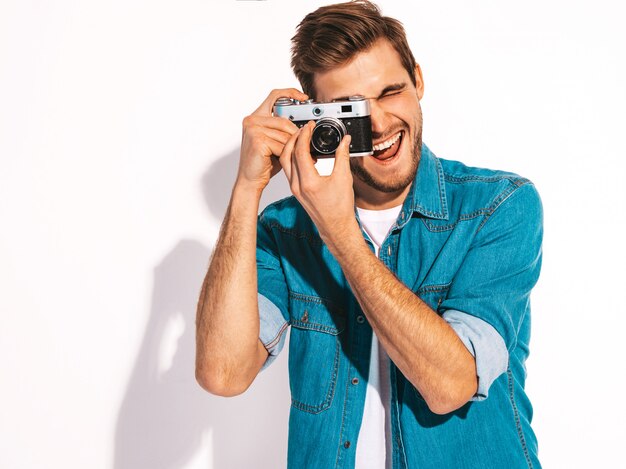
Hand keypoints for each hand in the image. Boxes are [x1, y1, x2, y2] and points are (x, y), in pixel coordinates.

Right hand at [236, 88, 308, 192]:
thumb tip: (308, 125)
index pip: (274, 96)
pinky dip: (286, 154)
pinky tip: (284, 160)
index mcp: (256, 117)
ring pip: (285, 134)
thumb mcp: (277, 142)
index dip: (290, 93)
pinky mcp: (257, 140)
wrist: (250, 180)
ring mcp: (253, 129)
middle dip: (297, 134)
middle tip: (306, 143)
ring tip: (296, 155)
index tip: (304, 97)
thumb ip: (286, 131)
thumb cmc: (264, 162)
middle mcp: (252, 120)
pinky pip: (281, 145)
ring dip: (293, 146)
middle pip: (285, 120)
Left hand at [279, 121, 360, 250]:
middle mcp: (297, 186)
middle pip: (287, 154)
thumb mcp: (344, 178)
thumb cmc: (340, 209)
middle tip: (303, 129)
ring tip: (302, 138)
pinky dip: (293, 157)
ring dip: (291, 147)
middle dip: (294, 137)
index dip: (304, 135)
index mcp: (308, 182)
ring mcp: (294, 189)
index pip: (299, 151)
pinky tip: (303, 153)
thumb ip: (343, 156)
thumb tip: (344, 141)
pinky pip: (290, 169)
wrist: (335, 227)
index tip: (310, 127)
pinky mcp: (296, 191)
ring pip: (286, 162)